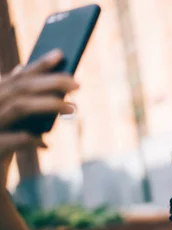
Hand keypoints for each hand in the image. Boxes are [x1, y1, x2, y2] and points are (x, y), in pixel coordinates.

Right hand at [0, 49, 78, 187]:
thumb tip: (24, 70)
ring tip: (73, 109)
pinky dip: (28, 139)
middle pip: (21, 89)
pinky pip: (10, 140)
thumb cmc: (1, 146)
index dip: (39, 65)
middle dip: (51, 83)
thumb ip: (18, 99)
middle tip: (78, 84)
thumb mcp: (11, 122)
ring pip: (18, 107)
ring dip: (47, 105)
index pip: (18, 78)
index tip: (61, 55)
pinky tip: (44, 143)